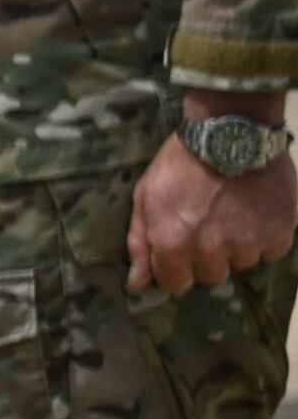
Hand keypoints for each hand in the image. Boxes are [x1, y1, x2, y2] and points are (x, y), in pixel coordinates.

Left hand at [132, 112, 297, 296]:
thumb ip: (140, 243)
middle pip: (212, 277)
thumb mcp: (146, 197)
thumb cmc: (179, 165)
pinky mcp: (280, 232)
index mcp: (174, 244)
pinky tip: (256, 213)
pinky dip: (266, 237)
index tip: (183, 254)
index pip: (176, 284)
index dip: (177, 270)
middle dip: (209, 258)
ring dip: (239, 247)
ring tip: (234, 214)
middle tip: (211, 227)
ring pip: (243, 264)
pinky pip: (272, 251)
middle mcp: (211, 250)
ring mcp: (248, 243)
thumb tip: (138, 284)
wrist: (229, 133)